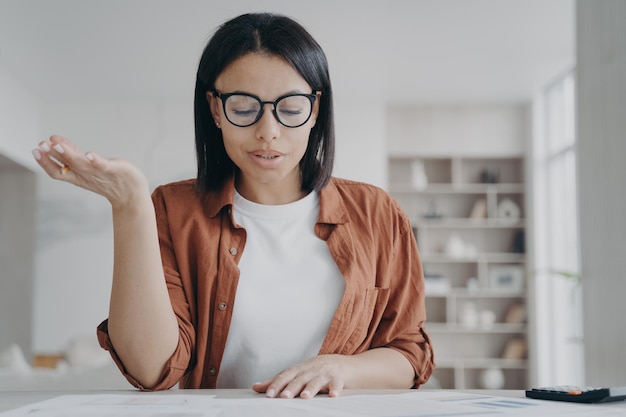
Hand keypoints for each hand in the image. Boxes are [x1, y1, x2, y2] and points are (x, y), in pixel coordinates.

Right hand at [32, 135, 148, 207]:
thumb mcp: (86, 165)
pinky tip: (89, 154)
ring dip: (69, 154)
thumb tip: (54, 140)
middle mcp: (86, 174)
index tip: (36, 148)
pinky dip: (96, 160)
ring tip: (57, 145)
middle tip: (41, 145)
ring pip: (81, 164)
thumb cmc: (108, 178)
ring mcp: (100, 172)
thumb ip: (73, 153)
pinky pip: (104, 165)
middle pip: (66, 166)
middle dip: (52, 156)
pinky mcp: (114, 169)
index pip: (57, 169)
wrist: (131, 194)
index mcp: (77, 175)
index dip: (45, 160)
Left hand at [252, 354, 345, 398]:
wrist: (337, 363)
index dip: (276, 385)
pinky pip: (336, 384)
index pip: (284, 376)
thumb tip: (255, 387)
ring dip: (311, 388)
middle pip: (299, 380)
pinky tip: (333, 395)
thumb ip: (276, 381)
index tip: (268, 394)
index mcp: (297, 371)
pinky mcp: (336, 379)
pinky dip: (335, 389)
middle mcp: (309, 371)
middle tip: (284, 396)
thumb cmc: (311, 370)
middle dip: (291, 388)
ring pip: (316, 381)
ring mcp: (323, 374)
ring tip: (305, 396)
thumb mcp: (294, 374)